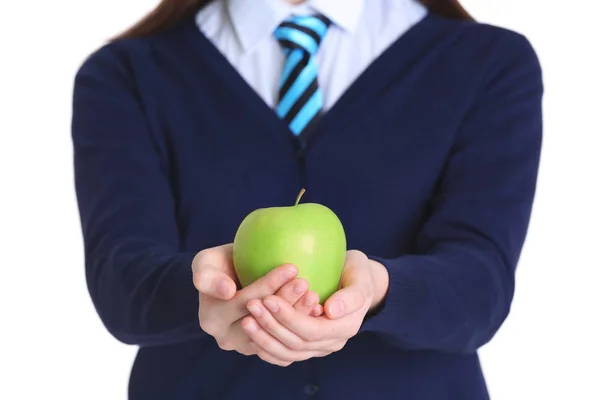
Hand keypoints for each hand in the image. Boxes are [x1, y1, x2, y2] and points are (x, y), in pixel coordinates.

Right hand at [192, 244, 322, 360]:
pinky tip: (315, 309)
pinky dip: (300, 325)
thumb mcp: (205, 263)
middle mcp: (227, 338)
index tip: (292, 267)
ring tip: (314, 295)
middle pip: (262, 320)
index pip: (245, 301)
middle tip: (306, 282)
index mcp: (211, 319)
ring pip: (276, 333)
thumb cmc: (218, 265)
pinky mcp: (263, 349)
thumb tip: (227, 292)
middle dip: (287, 301)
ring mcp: (246, 346)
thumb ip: (207, 276)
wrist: (229, 280)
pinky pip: (284, 341)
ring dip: (297, 315)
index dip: (269, 285)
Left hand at [242, 250, 388, 365]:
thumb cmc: (357, 274)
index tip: (268, 298)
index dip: (288, 318)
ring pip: (288, 353)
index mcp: (344, 328)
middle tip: (251, 306)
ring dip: (265, 339)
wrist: (357, 284)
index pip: (311, 330)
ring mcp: (318, 347)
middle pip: (297, 344)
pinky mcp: (307, 345)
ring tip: (246, 320)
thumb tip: (331, 311)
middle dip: (271, 326)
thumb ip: (351, 295)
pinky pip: (285, 355)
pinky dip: (267, 349)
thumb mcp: (361, 277)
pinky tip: (251, 335)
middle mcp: (331, 343)